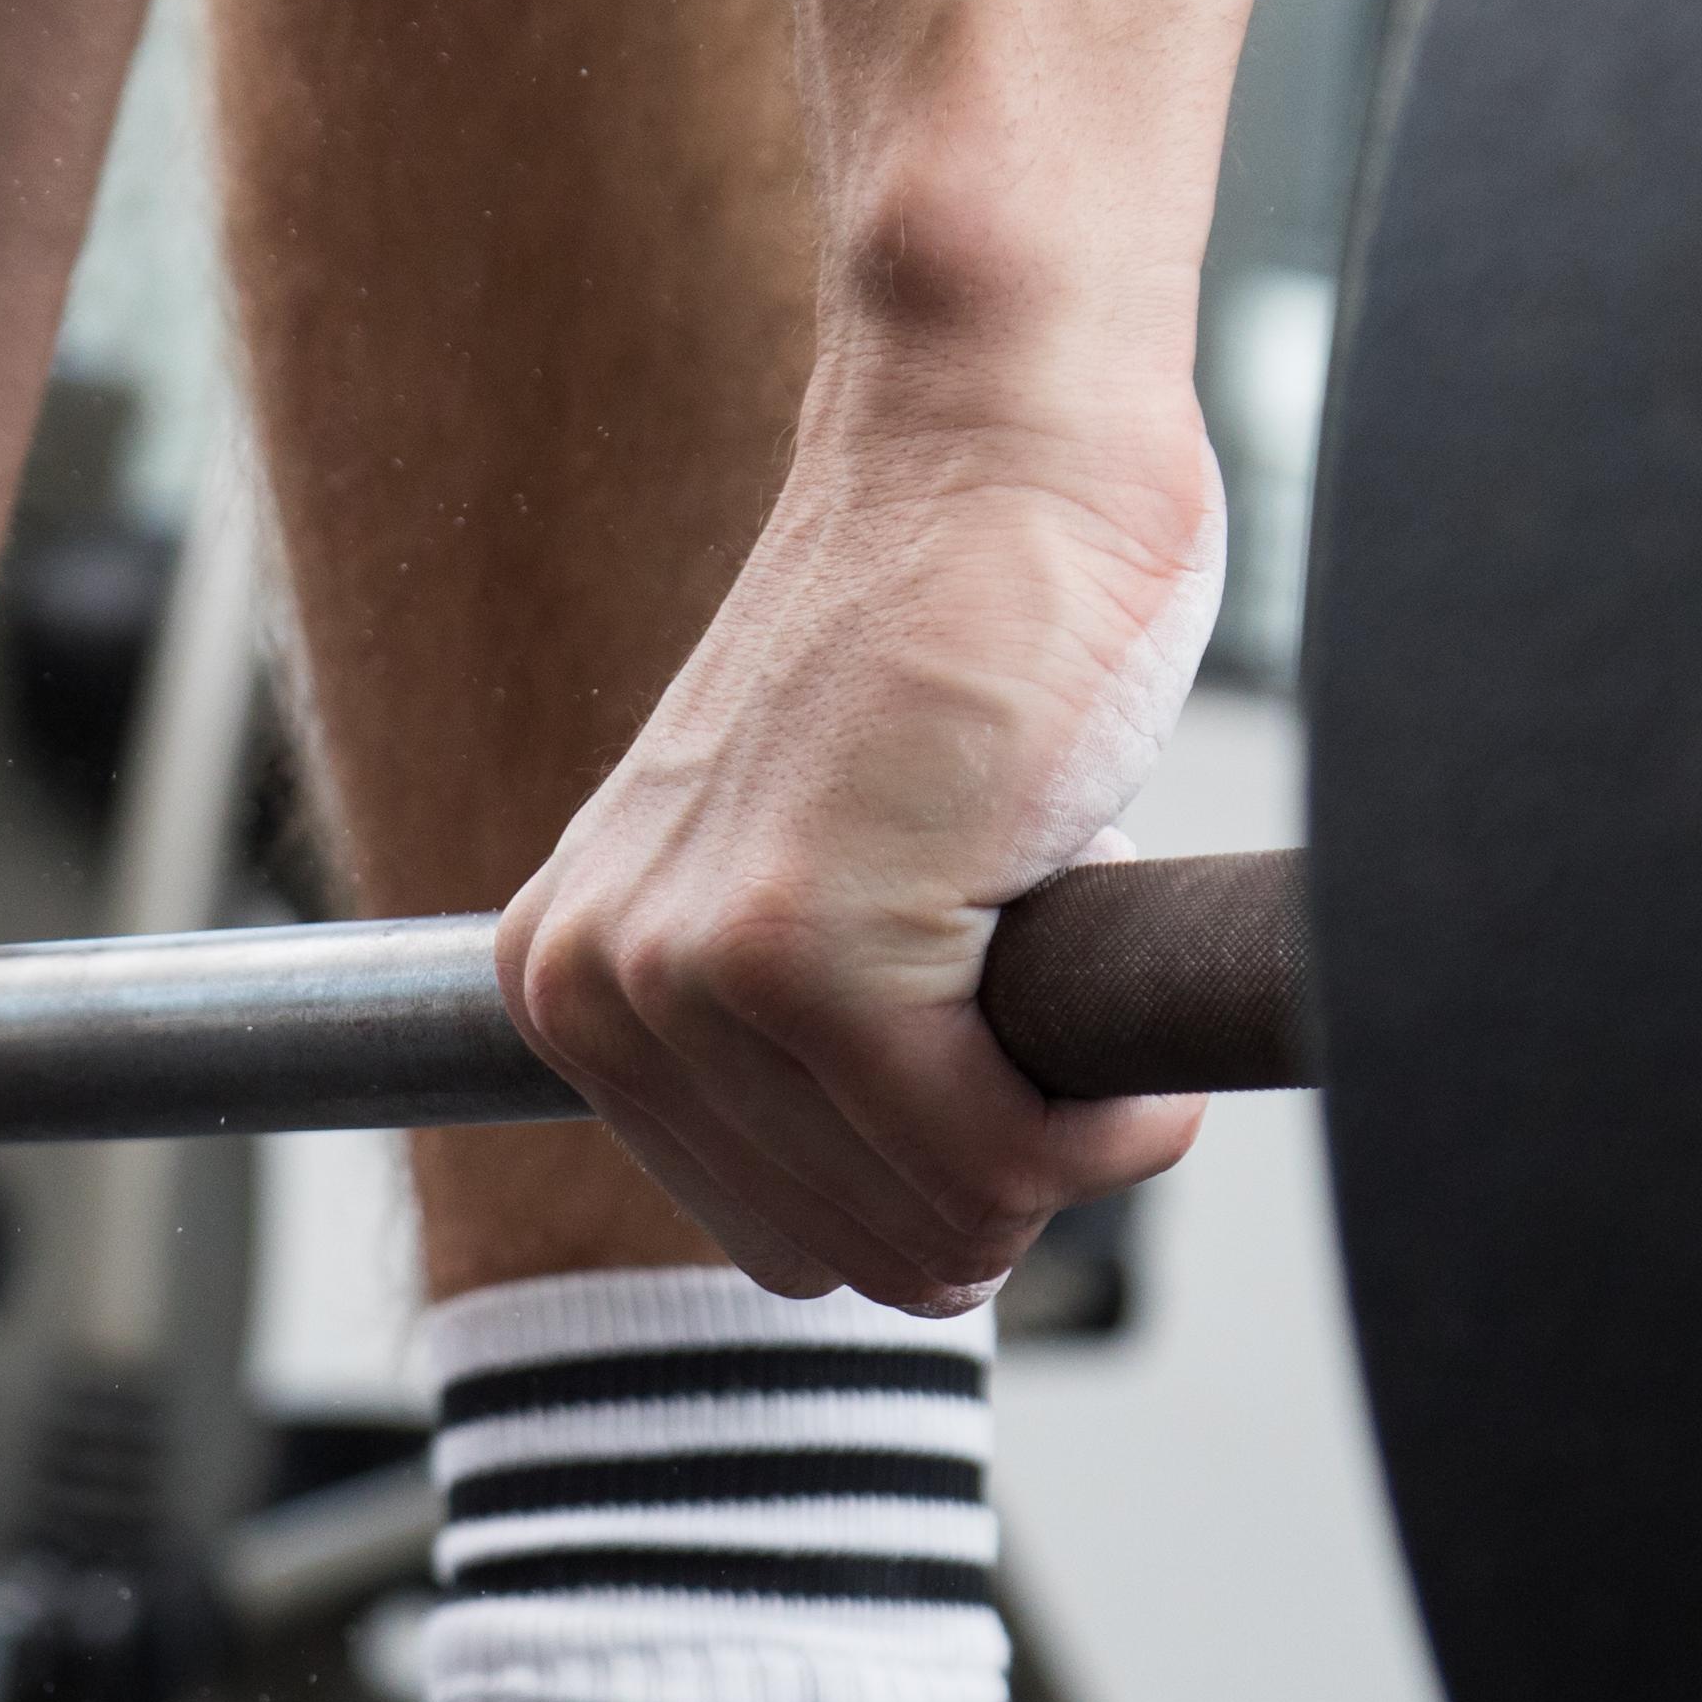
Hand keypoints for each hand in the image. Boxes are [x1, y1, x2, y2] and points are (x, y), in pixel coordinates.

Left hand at [497, 398, 1225, 1313]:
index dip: (937, 1179)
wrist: (998, 444)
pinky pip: (998, 1162)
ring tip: (1081, 978)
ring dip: (1070, 1145)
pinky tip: (1127, 1022)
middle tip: (1055, 1012)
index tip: (995, 1043)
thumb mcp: (809, 867)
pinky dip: (1114, 1129)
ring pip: (935, 1224)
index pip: (784, 1238)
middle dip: (1002, 1174)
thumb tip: (916, 1240)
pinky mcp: (812, 958)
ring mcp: (691, 976)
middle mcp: (598, 989)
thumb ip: (792, 1038)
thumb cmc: (960, 636)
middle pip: (857, 1257)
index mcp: (573, 984)